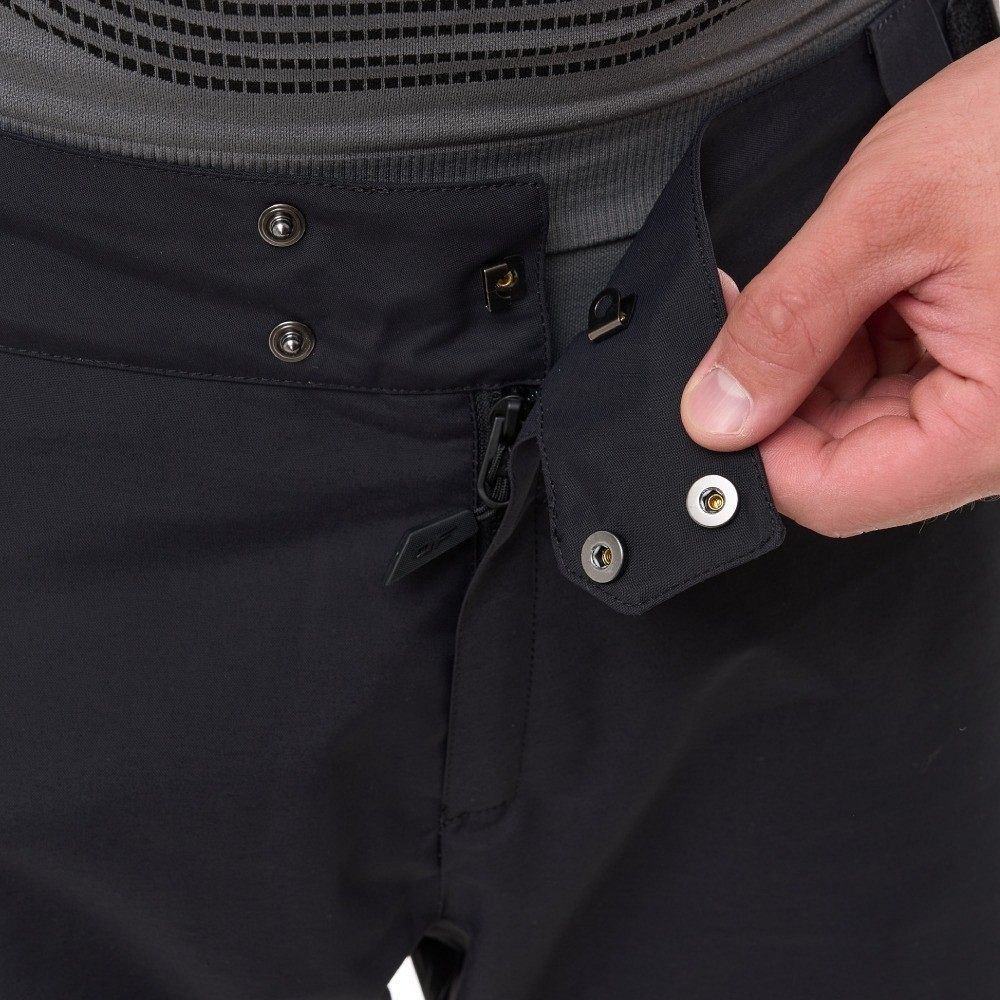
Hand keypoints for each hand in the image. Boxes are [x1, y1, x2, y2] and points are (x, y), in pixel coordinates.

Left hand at [680, 40, 999, 536]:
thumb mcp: (885, 217)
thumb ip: (785, 325)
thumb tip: (717, 412)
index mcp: (995, 427)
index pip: (830, 495)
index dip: (751, 452)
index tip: (710, 399)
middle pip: (843, 464)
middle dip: (783, 393)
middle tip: (756, 316)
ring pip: (864, 428)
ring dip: (821, 362)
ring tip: (842, 277)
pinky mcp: (997, 377)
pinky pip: (901, 390)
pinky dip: (860, 343)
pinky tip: (866, 286)